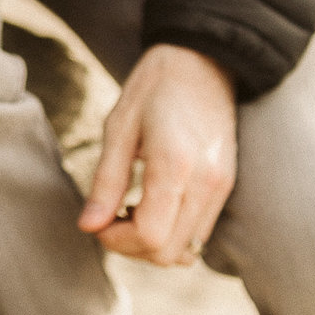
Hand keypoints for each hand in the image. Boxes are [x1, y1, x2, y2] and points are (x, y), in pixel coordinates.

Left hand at [79, 45, 237, 266]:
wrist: (203, 61)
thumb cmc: (154, 87)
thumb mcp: (118, 128)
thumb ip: (105, 182)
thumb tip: (88, 226)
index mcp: (174, 164)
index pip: (150, 237)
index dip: (117, 240)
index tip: (99, 221)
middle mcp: (206, 182)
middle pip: (168, 253)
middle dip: (131, 247)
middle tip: (110, 218)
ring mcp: (221, 187)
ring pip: (187, 251)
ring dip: (153, 245)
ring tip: (130, 211)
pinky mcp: (226, 186)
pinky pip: (199, 234)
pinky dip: (173, 234)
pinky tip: (153, 207)